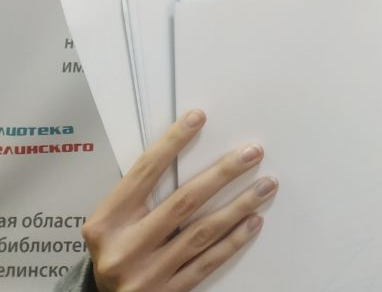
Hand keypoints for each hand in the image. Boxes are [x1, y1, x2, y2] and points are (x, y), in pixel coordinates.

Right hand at [81, 110, 275, 291]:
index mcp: (105, 223)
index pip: (144, 173)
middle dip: (223, 173)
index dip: (172, 143)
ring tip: (266, 185)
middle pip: (183, 202)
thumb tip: (189, 153)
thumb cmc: (116, 251)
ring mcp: (146, 275)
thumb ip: (142, 196)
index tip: (198, 118)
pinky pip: (208, 262)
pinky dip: (234, 240)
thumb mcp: (114, 223)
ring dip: (239, 205)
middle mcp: (124, 249)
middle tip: (252, 152)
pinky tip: (253, 221)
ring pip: (202, 232)